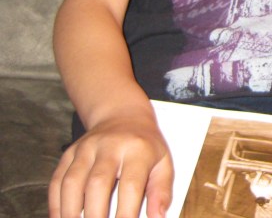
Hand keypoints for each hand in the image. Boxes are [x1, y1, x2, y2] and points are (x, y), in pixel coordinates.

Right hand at [49, 113, 173, 217]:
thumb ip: (161, 191)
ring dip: (71, 212)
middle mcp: (109, 145)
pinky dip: (56, 204)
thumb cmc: (145, 146)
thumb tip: (157, 217)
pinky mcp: (69, 153)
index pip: (131, 185)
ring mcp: (86, 148)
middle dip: (95, 215)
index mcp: (137, 149)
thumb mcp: (163, 162)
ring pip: (72, 182)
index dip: (126, 213)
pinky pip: (57, 181)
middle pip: (98, 184)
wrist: (124, 116)